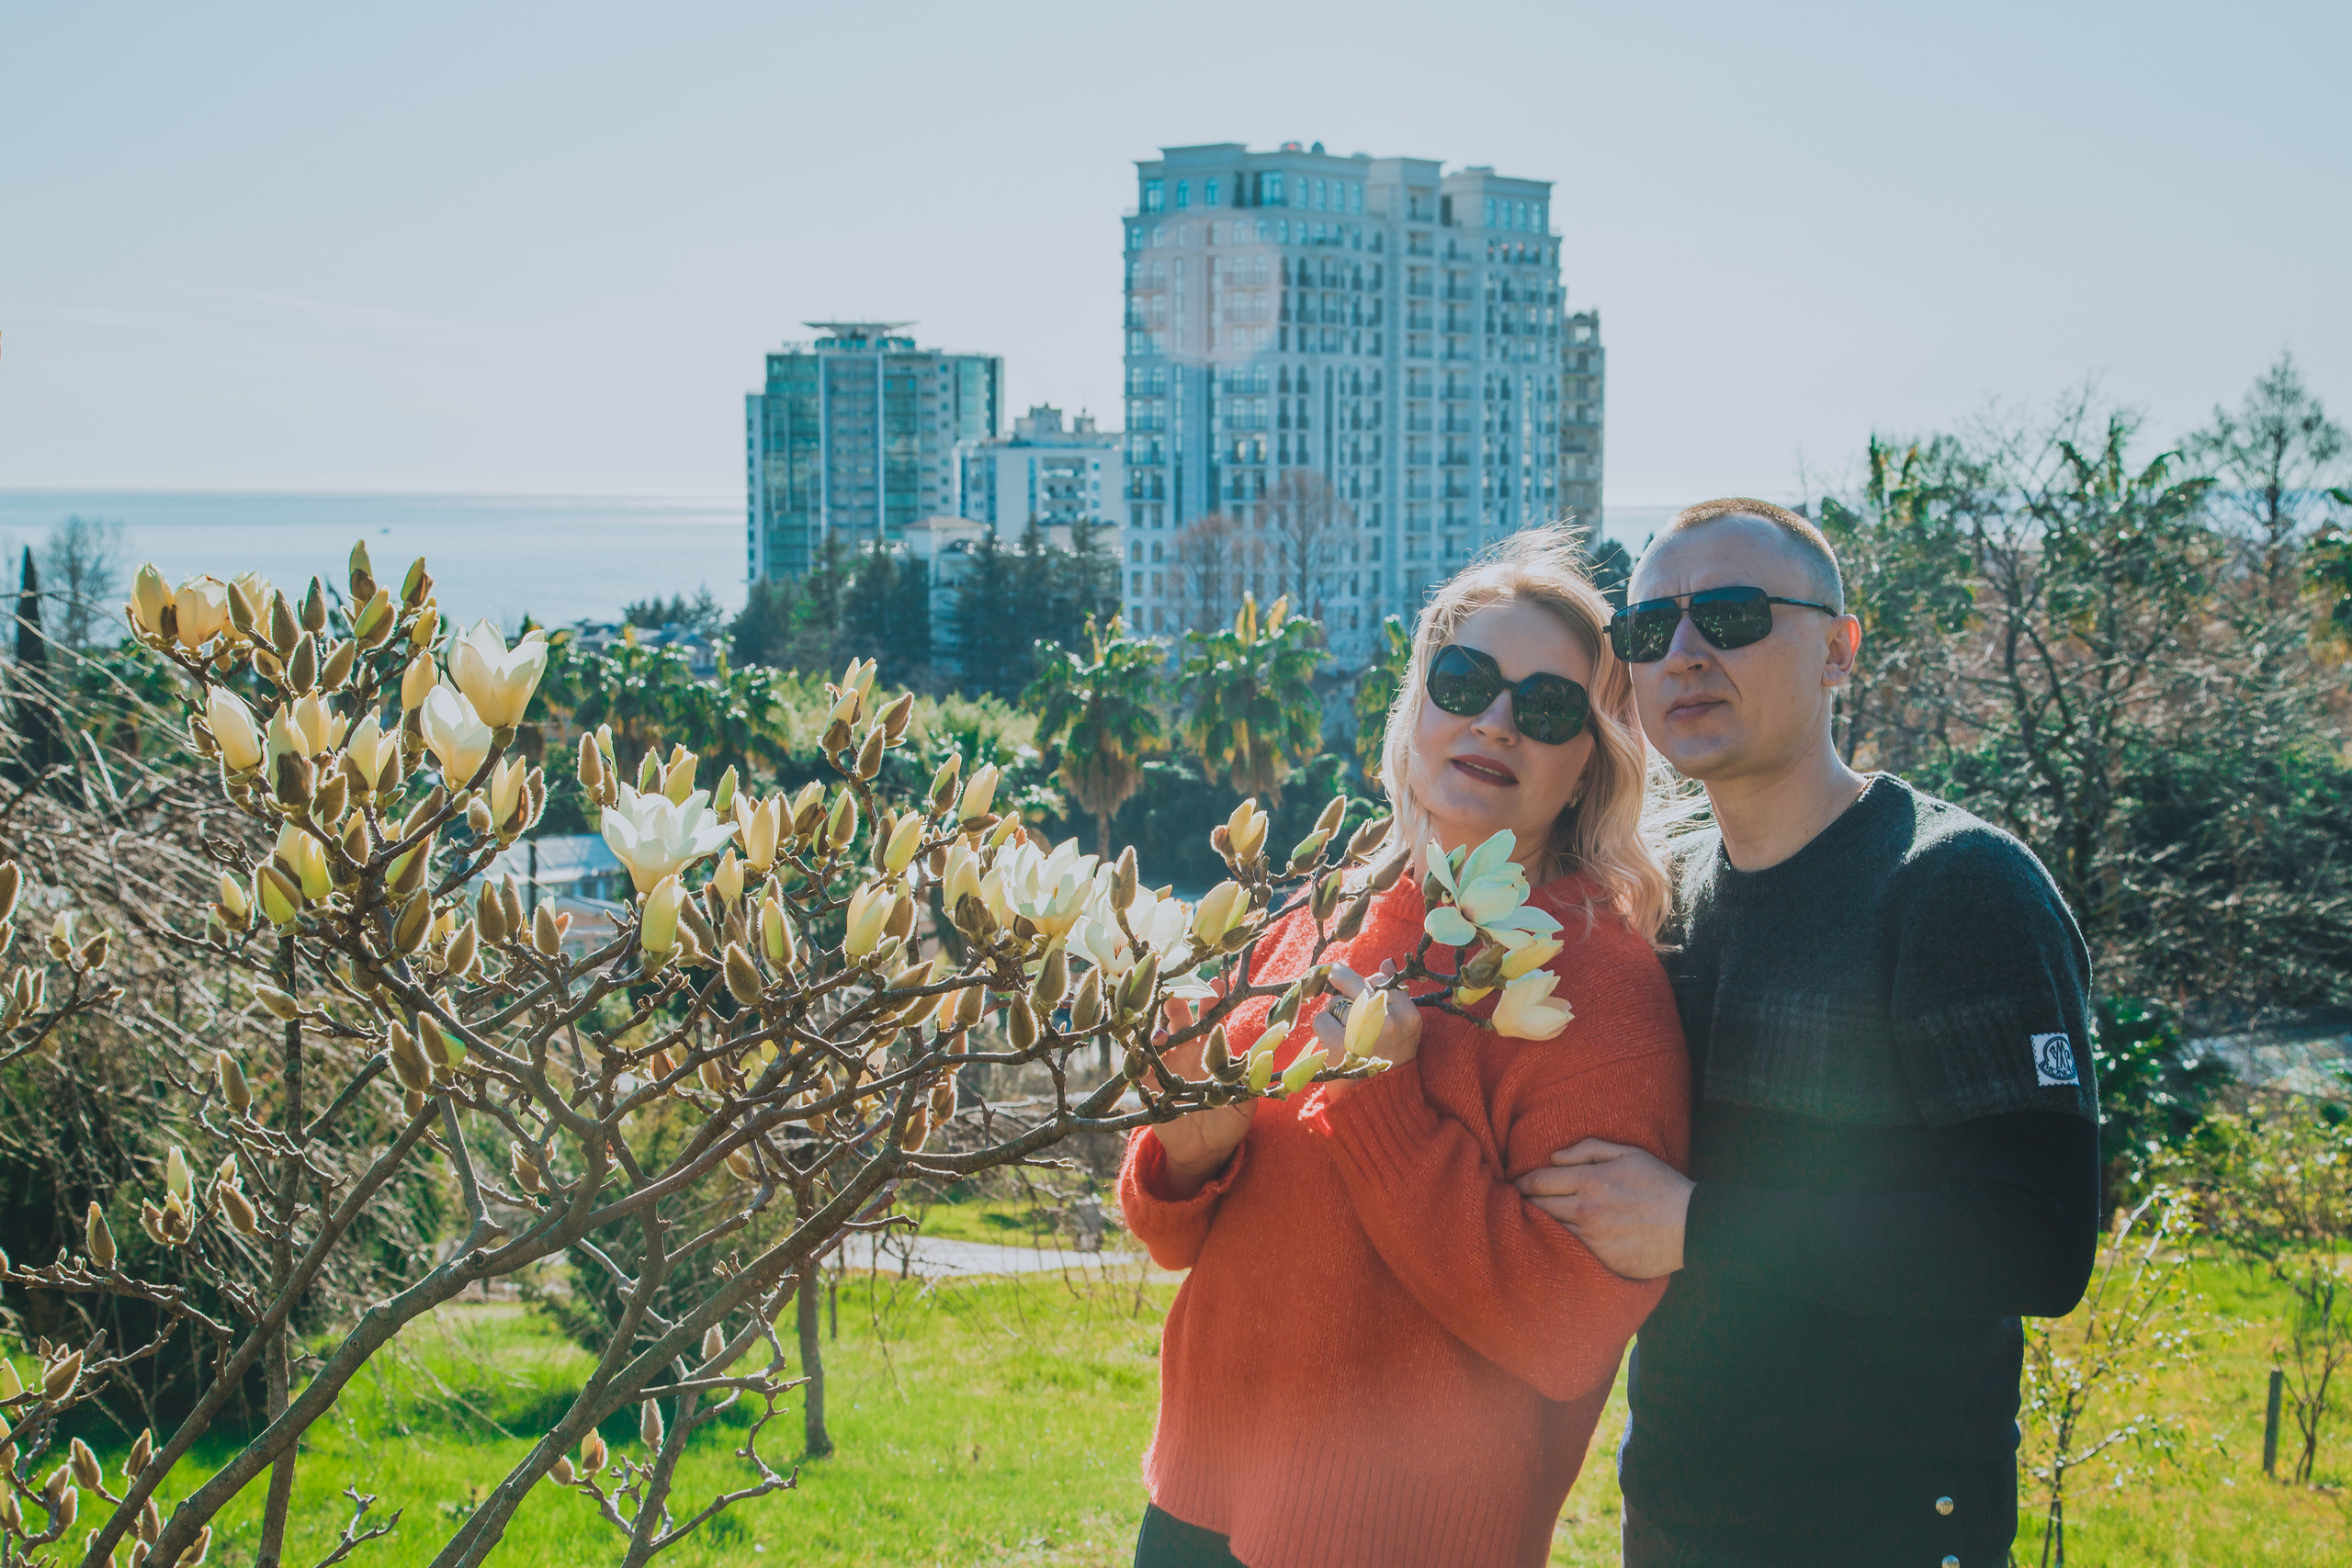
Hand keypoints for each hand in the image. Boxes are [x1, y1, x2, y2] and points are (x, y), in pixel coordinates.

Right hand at [1148, 998, 1255, 1198]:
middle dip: (1179, 1003)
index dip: (1212, 1000)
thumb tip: (1262, 1062)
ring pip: (1157, 1037)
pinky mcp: (1150, 1085)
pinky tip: (1143, 1050)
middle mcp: (1187, 1052)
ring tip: (1162, 1030)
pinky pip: (1138, 1066)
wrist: (1204, 1151)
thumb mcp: (1244, 1105)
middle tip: (1179, 993)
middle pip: (1180, 1019)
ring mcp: (1166, 1066)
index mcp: (1211, 1050)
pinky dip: (1137, 1056)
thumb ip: (1250, 1083)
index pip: (1212, 1018)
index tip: (1216, 985)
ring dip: (1157, 1028)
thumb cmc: (1228, 1123)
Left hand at [1308, 962, 1420, 1102]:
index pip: (1383, 983)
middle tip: (1332, 971)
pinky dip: (1322, 1030)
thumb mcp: (1403, 1031)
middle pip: (1358, 985)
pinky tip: (1332, 1045)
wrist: (1378, 1104)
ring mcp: (1360, 1032)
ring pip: (1336, 1004)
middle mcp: (1387, 1022)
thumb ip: (1395, 996)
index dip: (1369, 984)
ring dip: (1334, 1015)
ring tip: (1344, 1035)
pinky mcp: (1336, 1044)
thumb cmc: (1389, 1063)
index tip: (1362, 993)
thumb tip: (1386, 962)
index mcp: (1409, 1017)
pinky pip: (1321, 1020)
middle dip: (1343, 977)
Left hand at [1514, 1138, 1692, 1279]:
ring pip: (1550, 1231)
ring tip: (1529, 1223)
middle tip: (1516, 1203)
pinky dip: (1558, 1245)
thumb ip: (1589, 1150)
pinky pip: (1569, 1251)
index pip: (1539, 1181)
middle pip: (1538, 1207)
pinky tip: (1555, 1242)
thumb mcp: (1629, 1154)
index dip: (1522, 1183)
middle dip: (1524, 1203)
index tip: (1515, 1184)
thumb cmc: (1661, 1185)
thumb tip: (1554, 1157)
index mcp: (1590, 1180)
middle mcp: (1586, 1210)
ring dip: (1538, 1226)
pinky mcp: (1601, 1259)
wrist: (1692, 1225)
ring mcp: (1592, 1238)